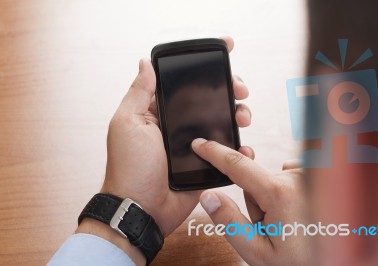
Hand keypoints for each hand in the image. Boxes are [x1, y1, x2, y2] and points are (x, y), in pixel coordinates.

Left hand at [101, 37, 251, 237]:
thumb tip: (145, 63)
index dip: (205, 68)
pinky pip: (228, 151)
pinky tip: (244, 146)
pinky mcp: (207, 164)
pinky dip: (239, 147)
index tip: (225, 53)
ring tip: (243, 117)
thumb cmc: (130, 167)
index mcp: (161, 112)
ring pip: (223, 122)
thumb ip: (139, 93)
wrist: (142, 208)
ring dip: (238, 114)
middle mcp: (180, 126)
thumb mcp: (128, 123)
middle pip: (210, 100)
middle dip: (229, 89)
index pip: (186, 84)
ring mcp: (196, 145)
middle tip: (240, 89)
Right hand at [191, 139, 309, 265]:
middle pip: (255, 179)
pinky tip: (299, 209)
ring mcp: (310, 177)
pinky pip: (289, 174)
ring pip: (272, 178)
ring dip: (273, 197)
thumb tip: (208, 196)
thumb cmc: (297, 261)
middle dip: (256, 200)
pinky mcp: (318, 178)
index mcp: (279, 193)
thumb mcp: (256, 250)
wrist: (334, 263)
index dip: (214, 153)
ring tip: (288, 221)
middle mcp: (297, 178)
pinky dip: (288, 189)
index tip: (199, 144)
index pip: (237, 165)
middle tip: (270, 226)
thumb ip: (229, 221)